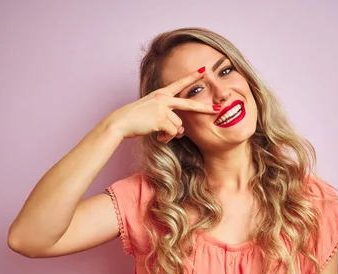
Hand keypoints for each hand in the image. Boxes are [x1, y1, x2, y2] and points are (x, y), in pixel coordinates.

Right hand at [105, 67, 219, 142]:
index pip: (179, 83)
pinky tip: (157, 136)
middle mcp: (163, 98)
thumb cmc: (134, 120)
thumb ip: (168, 118)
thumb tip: (182, 130)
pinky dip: (166, 138)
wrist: (120, 123)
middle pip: (189, 104)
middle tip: (217, 109)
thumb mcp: (152, 113)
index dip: (192, 77)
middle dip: (204, 108)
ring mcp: (162, 108)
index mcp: (160, 94)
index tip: (204, 70)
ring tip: (159, 133)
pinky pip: (173, 133)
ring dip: (171, 134)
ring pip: (179, 126)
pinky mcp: (161, 119)